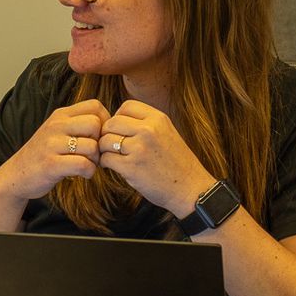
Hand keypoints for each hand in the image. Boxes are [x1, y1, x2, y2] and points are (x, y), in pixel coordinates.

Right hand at [0, 99, 112, 202]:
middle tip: (94, 154)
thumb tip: (109, 124)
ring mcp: (52, 144)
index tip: (99, 137)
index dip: (105, 121)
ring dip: (95, 160)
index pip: (95, 105)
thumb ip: (77, 124)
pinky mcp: (51, 164)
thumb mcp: (57, 131)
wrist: (16, 175)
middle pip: (95, 124)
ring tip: (87, 165)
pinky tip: (82, 174)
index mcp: (60, 115)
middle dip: (100, 141)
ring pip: (91, 146)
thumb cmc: (44, 154)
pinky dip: (89, 172)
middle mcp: (55, 126)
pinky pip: (83, 164)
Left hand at [98, 100, 214, 215]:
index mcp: (158, 119)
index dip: (118, 117)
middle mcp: (148, 130)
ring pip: (105, 140)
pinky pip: (106, 158)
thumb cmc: (176, 163)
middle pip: (111, 122)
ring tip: (114, 156)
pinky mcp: (131, 167)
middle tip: (112, 145)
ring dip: (105, 149)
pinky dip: (105, 163)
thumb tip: (116, 119)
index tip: (121, 130)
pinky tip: (114, 167)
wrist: (190, 189)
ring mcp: (139, 148)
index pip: (126, 106)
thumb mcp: (167, 133)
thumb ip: (145, 124)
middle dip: (107, 134)